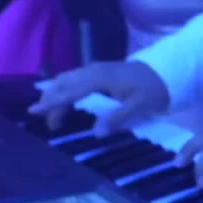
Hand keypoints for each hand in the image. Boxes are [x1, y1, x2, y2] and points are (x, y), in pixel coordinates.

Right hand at [28, 61, 170, 136]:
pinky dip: (66, 89)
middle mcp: (94, 71)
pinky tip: (66, 101)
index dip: (52, 102)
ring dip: (57, 94)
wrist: (168, 71)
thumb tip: (96, 132)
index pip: (70, 91)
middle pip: (64, 83)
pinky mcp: (100, 72)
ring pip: (68, 79)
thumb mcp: (141, 106)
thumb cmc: (155, 89)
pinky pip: (76, 79)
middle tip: (45, 120)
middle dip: (51, 99)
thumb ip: (118, 118)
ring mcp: (96, 70)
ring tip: (53, 115)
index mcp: (101, 79)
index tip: (34, 111)